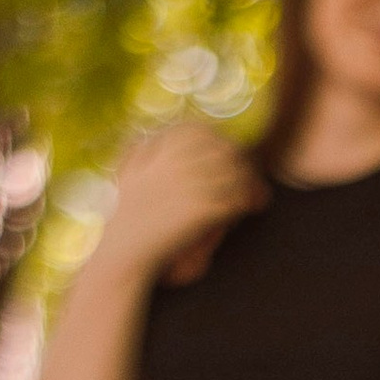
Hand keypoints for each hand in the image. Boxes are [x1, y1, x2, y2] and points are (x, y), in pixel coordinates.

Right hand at [98, 122, 264, 287]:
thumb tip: (155, 133)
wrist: (124, 248)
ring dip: (248, 183)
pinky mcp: (201, 208)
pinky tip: (247, 208)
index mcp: (161, 150)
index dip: (218, 140)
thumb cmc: (126, 216)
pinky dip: (245, 201)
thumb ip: (144, 148)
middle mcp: (178, 162)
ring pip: (235, 173)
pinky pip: (234, 198)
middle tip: (250, 176)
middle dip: (240, 162)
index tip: (228, 153)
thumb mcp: (130, 172)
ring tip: (255, 195)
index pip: (200, 130)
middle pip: (224, 150)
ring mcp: (191, 184)